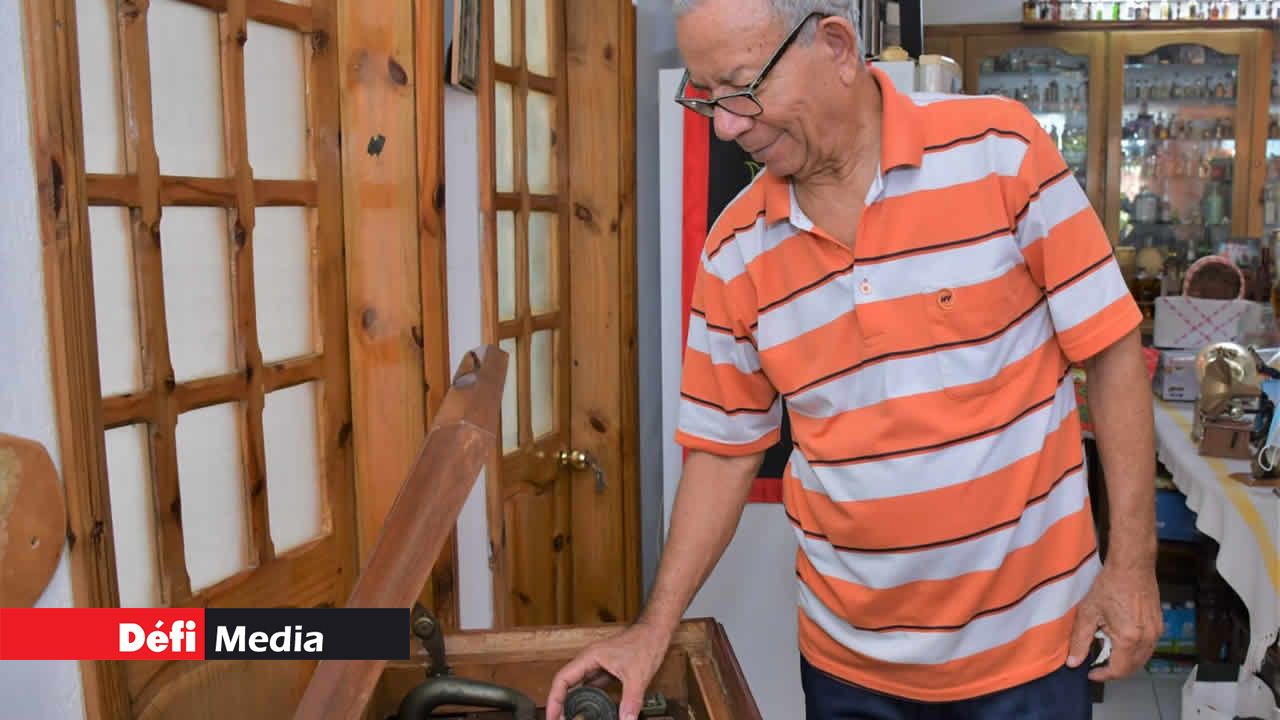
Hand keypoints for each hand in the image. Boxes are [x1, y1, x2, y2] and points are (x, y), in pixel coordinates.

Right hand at [544, 621, 670, 719]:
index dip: (554, 699)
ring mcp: (597, 665)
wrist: (656, 632)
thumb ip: (631, 701)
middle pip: (566, 684)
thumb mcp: (638, 675)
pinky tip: (590, 712)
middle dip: (559, 704)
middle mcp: (589, 660)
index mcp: (589, 657)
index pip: (562, 679)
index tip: (552, 716)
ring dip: (572, 702)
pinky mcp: (606, 671)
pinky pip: (591, 687)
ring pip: (578, 686)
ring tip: (569, 718)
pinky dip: (587, 700)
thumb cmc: (645, 642)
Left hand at [1066, 563, 1161, 680]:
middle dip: (1114, 671)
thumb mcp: (1088, 613)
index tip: (1091, 673)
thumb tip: (1073, 662)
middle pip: (1132, 668)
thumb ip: (1080, 640)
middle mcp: (1147, 639)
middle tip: (1097, 666)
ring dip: (1126, 663)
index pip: (1118, 670)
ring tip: (1107, 655)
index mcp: (1128, 639)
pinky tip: (1121, 643)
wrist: (1132, 566)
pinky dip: (1135, 652)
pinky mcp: (1159, 625)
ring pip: (1142, 659)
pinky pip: (1148, 648)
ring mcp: (1156, 633)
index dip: (1103, 675)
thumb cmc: (1110, 585)